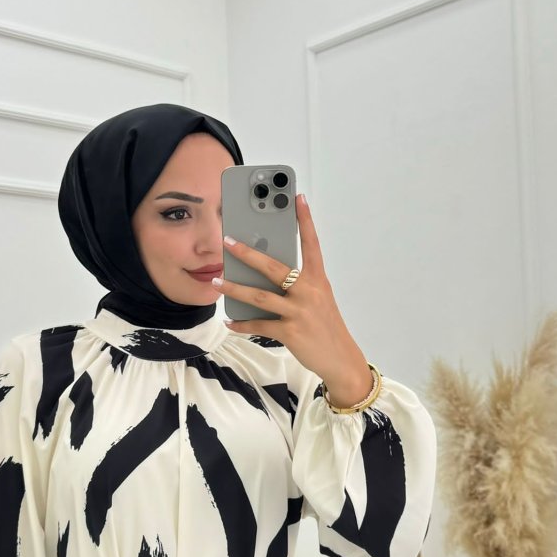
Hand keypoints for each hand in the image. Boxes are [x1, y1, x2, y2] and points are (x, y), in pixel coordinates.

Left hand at [217, 194, 374, 405]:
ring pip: (260, 296)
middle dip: (248, 253)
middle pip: (274, 267)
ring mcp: (300, 312)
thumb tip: (265, 275)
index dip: (305, 221)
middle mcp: (309, 292)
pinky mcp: (290, 332)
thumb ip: (298, 285)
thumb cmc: (326, 327)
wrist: (340, 359)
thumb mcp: (318, 300)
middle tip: (228, 241)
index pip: (311, 244)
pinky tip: (230, 321)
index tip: (297, 198)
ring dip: (234, 288)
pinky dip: (242, 324)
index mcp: (318, 280)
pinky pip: (259, 325)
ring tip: (216, 282)